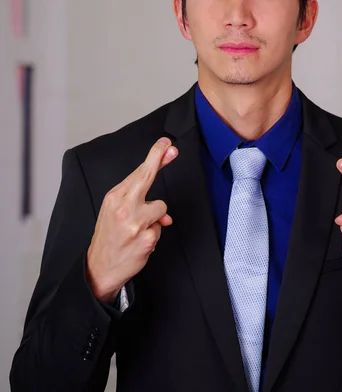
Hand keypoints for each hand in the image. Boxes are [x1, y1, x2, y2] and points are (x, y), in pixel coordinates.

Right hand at [86, 137, 177, 303]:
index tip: (165, 144)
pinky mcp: (145, 239)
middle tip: (171, 149)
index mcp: (114, 198)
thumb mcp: (114, 212)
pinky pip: (160, 229)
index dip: (154, 156)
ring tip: (138, 230)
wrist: (98, 269)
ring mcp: (134, 223)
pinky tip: (139, 242)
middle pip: (147, 177)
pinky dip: (153, 235)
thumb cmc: (109, 237)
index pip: (138, 172)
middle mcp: (123, 207)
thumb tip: (162, 203)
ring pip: (161, 208)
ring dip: (155, 218)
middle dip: (159, 160)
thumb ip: (137, 201)